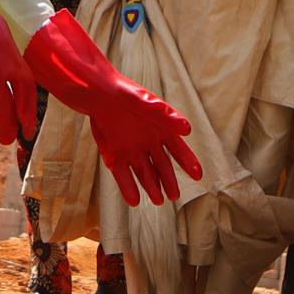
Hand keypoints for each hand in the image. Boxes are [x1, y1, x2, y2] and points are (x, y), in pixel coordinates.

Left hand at [23, 11, 202, 205]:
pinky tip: (134, 201)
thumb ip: (163, 114)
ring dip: (151, 187)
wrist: (96, 93)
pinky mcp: (115, 156)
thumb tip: (187, 129)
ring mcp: (132, 151)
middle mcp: (149, 143)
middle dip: (169, 182)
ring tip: (159, 201)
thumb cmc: (123, 93)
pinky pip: (123, 176)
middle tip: (174, 196)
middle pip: (163, 166)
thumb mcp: (143, 100)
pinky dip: (128, 188)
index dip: (189, 162)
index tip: (197, 175)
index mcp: (161, 129)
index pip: (179, 150)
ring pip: (145, 174)